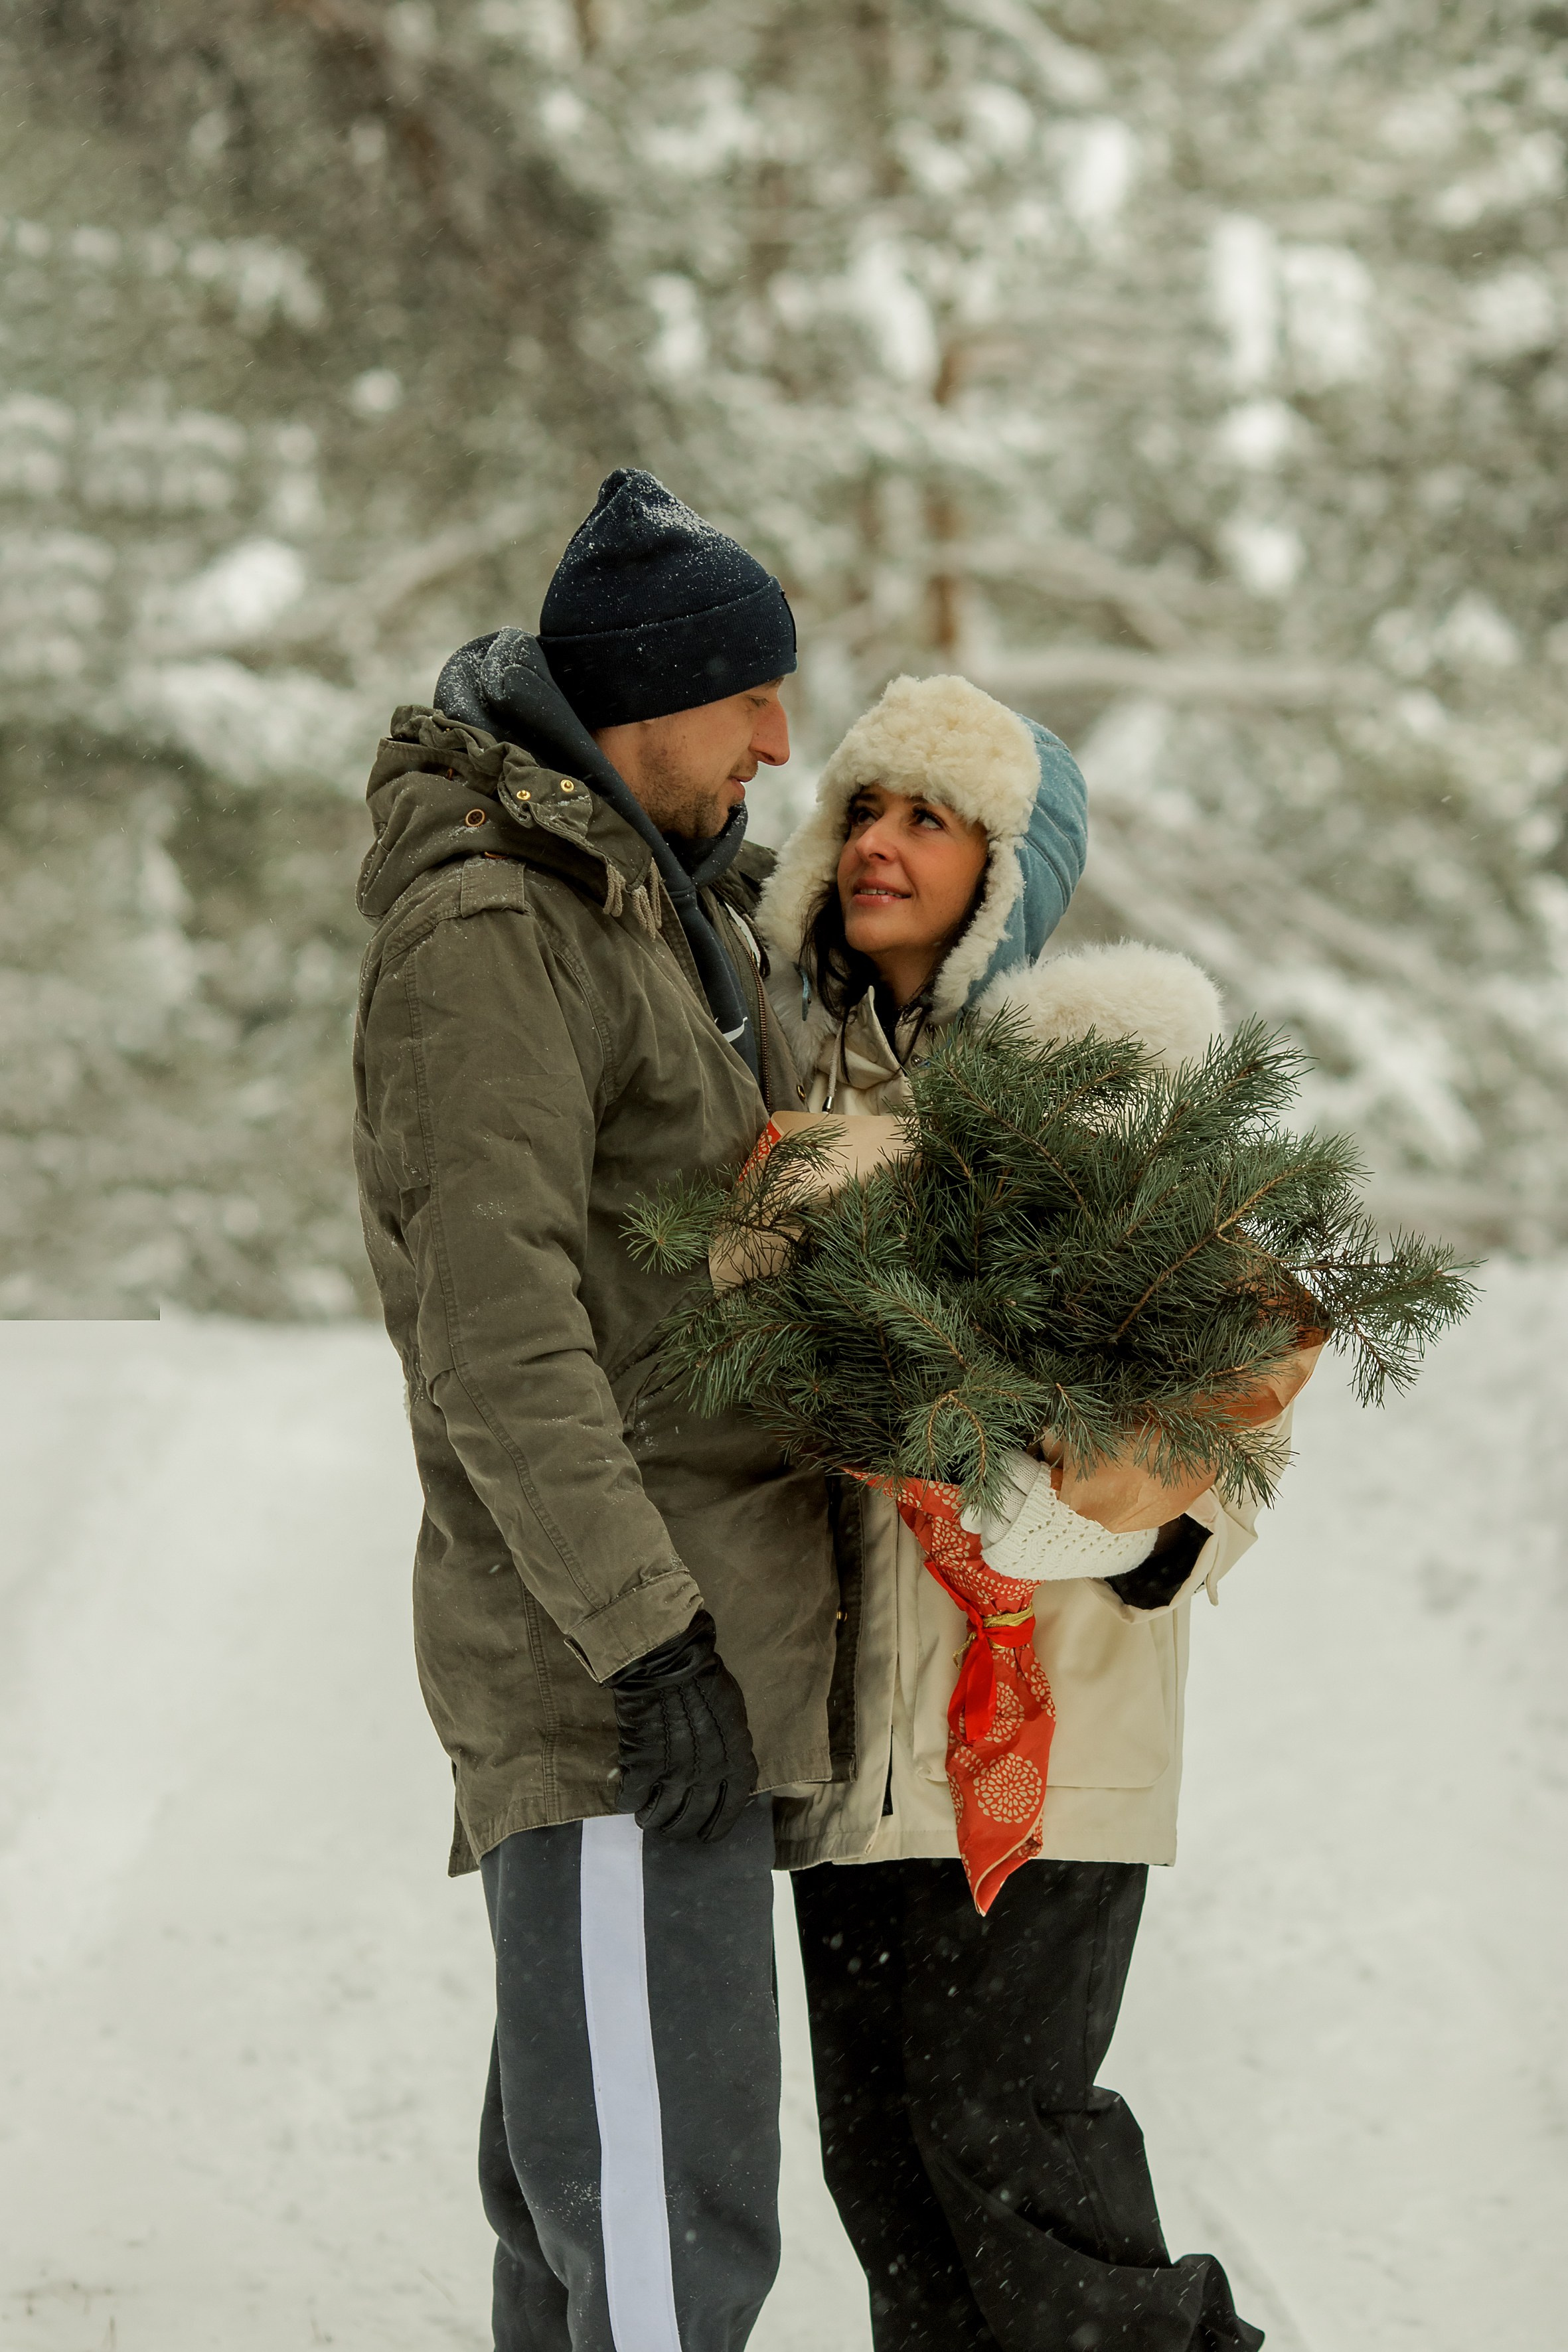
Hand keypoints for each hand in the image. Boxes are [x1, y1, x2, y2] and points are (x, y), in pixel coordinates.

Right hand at [606, 1610, 757, 1842]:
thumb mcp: (732, 1715)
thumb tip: (724, 1771)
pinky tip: (627, 1798)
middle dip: (680, 1828)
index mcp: (736, 1760)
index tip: (707, 1836)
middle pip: (693, 1817)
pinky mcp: (642, 1766)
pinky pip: (632, 1798)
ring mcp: (674, 1772)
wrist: (668, 1662)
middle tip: (670, 1828)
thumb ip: (731, 1747)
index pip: (731, 1807)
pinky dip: (628, 1801)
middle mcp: (709, 1774)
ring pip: (661, 1815)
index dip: (718, 1825)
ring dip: (652, 1820)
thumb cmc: (704, 1680)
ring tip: (647, 1819)